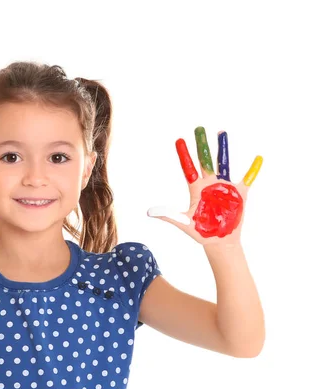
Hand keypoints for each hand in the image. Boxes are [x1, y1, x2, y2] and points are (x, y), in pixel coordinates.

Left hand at [147, 127, 261, 245]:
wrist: (219, 241)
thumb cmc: (200, 232)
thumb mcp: (183, 222)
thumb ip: (168, 215)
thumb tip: (148, 212)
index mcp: (196, 189)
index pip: (189, 168)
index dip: (184, 154)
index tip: (179, 140)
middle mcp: (210, 184)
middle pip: (205, 160)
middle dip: (202, 145)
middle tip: (198, 128)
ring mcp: (225, 187)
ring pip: (224, 163)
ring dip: (223, 148)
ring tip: (222, 132)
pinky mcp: (239, 193)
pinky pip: (248, 178)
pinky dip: (253, 169)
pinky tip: (258, 158)